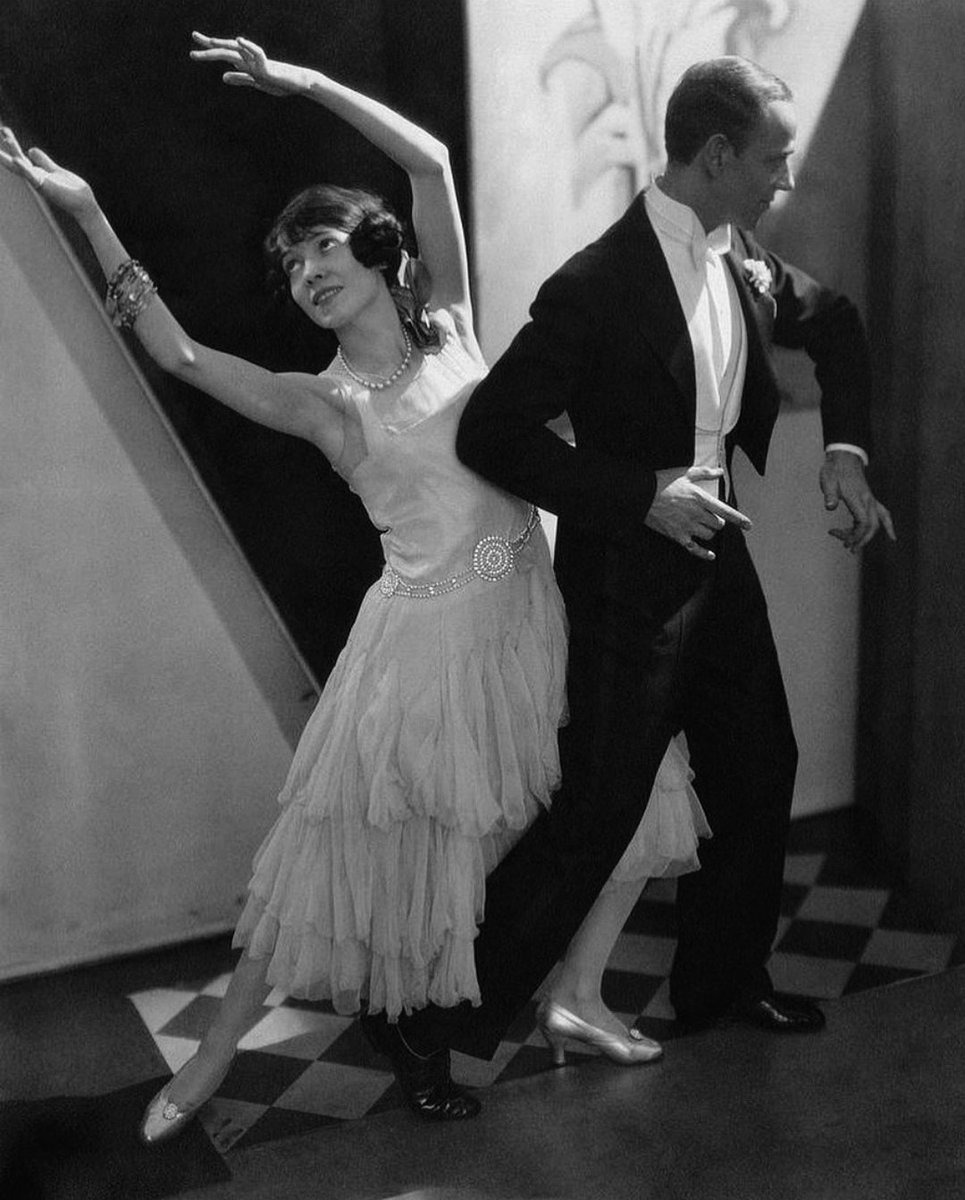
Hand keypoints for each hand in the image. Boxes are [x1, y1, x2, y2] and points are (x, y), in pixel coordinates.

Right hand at [0, 127, 96, 218]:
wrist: (84, 204)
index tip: (4, 130)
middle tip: (2, 129)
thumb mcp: (55, 170)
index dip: (12, 144)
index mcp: (37, 173)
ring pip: (23, 165)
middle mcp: (35, 177)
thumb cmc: (72, 191)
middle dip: (10, 147)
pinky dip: (24, 169)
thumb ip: (43, 161)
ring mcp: (39, 182)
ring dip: (15, 151)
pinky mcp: (45, 187)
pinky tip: (17, 160)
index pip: (20, 157)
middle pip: (17, 159)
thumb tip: (30, 149)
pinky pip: (33, 177)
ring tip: (7, 137)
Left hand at [189, 32, 305, 96]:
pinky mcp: (268, 67)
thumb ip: (240, 78)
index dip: (209, 51)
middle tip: (194, 36)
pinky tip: (239, 40)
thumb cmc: (279, 82)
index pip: (224, 55)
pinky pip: (257, 54)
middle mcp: (249, 60)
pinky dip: (249, 47)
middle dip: (210, 47)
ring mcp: (258, 62)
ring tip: (210, 41)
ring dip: (224, 45)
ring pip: (238, 51)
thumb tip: (223, 77)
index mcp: (245, 64)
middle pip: (226, 51)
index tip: (194, 50)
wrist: (299, 82)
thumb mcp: (255, 82)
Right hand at [644, 466, 751, 561]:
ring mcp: (687, 526)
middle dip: (717, 522)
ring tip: (703, 527)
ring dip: (709, 532)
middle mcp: (696, 514)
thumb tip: (720, 471)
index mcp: (701, 498)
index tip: (748, 525)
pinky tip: (710, 555)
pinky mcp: (677, 536)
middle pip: (717, 524)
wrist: (643, 495)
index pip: (725, 510)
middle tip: (710, 518)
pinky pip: (695, 549)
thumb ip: (704, 473)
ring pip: (708, 535)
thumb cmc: (663, 482)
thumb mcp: (685, 473)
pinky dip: (704, 553)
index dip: (738, 519)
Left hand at [820, 450, 895, 552]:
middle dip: (861, 540)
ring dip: (867, 536)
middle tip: (848, 548)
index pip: (863, 522)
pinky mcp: (870, 500)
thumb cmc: (834, 470)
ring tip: (854, 547)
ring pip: (877, 522)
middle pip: (872, 526)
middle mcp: (869, 500)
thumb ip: (829, 494)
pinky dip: (888, 526)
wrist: (844, 458)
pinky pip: (883, 515)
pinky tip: (893, 537)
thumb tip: (830, 506)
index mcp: (859, 498)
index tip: (845, 542)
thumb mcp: (828, 481)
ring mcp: (871, 500)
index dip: (856, 535)